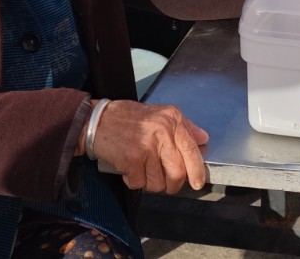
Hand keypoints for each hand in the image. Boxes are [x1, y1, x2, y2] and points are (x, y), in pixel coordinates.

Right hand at [88, 100, 209, 194]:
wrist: (97, 120)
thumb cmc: (127, 119)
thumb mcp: (160, 114)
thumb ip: (184, 127)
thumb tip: (203, 139)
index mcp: (172, 119)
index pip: (191, 149)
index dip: (197, 170)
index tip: (197, 182)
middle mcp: (162, 131)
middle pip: (177, 173)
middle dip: (170, 184)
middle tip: (161, 180)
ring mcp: (147, 146)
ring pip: (159, 183)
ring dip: (149, 182)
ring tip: (141, 168)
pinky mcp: (132, 159)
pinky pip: (140, 184)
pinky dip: (133, 181)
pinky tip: (129, 168)